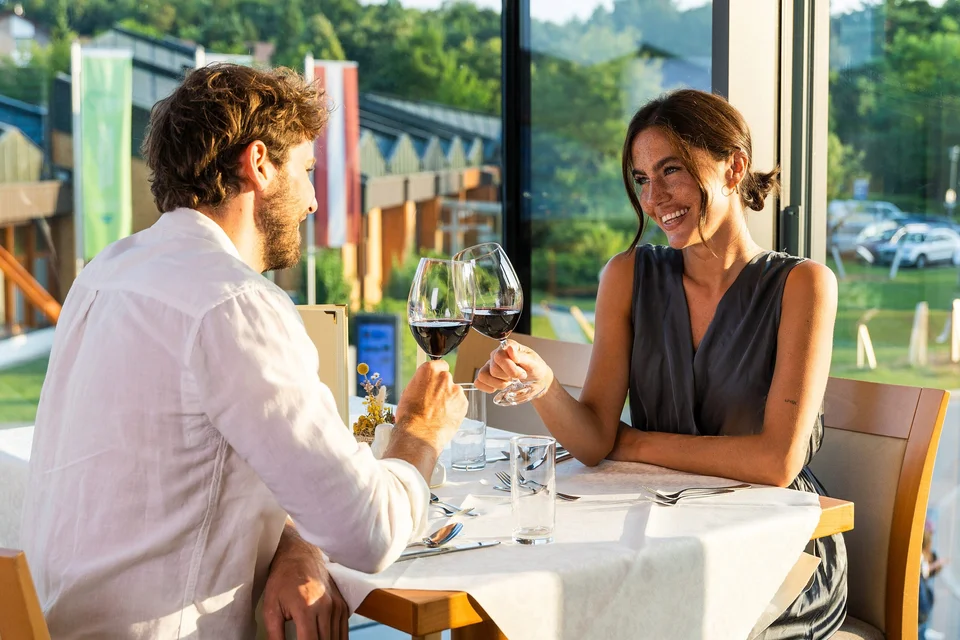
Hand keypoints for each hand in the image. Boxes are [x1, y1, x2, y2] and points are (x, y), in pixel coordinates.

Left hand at [262, 525, 348, 639]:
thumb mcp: (270, 608)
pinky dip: (337, 639)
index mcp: (306, 609)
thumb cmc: (282, 580)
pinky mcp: (342, 604)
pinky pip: (343, 630)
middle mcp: (325, 607)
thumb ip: (274, 635)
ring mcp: (337, 606)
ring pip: (336, 639)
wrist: (300, 555)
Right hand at [394, 359, 467, 450]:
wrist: (419, 433)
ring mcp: (456, 390)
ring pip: (454, 392)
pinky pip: (459, 404)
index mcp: (429, 370)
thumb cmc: (410, 416)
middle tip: (434, 402)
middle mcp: (445, 377)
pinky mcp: (463, 403)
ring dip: (449, 399)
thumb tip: (424, 385)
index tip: (434, 382)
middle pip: (446, 379)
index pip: (439, 365)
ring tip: (438, 413)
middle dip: (442, 388)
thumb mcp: (408, 392)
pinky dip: (454, 409)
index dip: (436, 375)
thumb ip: (421, 384)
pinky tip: (445, 418)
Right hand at [475, 340, 553, 393]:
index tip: (522, 373)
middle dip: (508, 377)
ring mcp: (490, 365)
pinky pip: (478, 382)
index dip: (510, 368)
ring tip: (509, 382)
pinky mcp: (487, 377)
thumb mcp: (534, 363)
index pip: (499, 356)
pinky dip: (488, 387)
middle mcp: (497, 354)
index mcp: (508, 346)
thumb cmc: (535, 369)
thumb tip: (510, 349)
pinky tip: (499, 386)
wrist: (536, 380)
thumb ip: (521, 356)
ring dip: (498, 383)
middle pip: (493, 369)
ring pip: (483, 375)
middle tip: (518, 377)